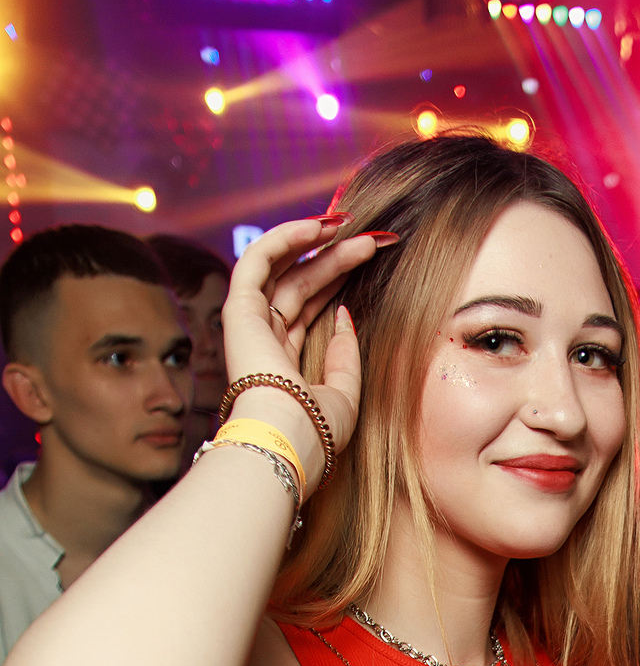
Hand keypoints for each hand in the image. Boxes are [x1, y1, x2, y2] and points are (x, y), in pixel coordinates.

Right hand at [220, 216, 389, 485]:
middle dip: (336, 260)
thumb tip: (345, 317)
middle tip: (374, 241)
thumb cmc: (315, 432)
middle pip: (302, 286)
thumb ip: (345, 358)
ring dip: (315, 244)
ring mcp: (249, 325)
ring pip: (284, 270)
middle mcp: (264, 341)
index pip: (311, 308)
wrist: (288, 438)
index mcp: (284, 363)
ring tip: (350, 226)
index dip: (339, 281)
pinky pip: (258, 260)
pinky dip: (285, 239)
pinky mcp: (238, 310)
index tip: (373, 263)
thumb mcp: (343, 396)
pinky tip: (319, 227)